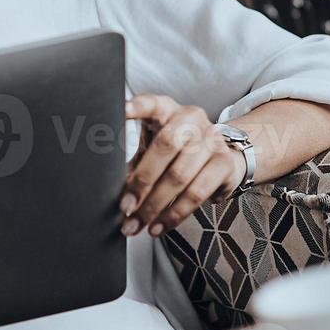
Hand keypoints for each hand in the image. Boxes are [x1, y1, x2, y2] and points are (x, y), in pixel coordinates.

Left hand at [119, 94, 245, 238]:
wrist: (223, 159)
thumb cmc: (177, 155)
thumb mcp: (154, 149)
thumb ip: (133, 163)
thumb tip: (105, 190)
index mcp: (167, 109)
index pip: (151, 103)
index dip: (136, 107)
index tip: (120, 111)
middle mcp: (190, 118)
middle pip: (165, 146)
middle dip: (142, 181)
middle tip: (125, 207)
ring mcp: (211, 139)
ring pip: (179, 175)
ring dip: (155, 206)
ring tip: (137, 224)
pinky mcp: (224, 163)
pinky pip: (196, 193)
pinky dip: (174, 214)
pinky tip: (159, 226)